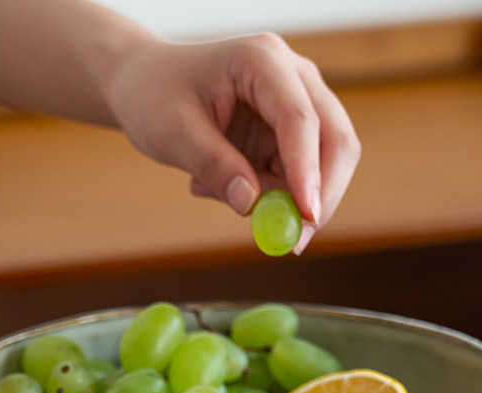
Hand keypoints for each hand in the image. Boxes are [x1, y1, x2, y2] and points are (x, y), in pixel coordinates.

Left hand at [104, 32, 360, 253]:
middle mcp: (292, 77)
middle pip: (335, 140)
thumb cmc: (155, 96)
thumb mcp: (173, 133)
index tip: (306, 216)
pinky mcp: (291, 134)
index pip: (300, 118)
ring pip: (324, 165)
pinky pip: (299, 177)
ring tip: (216, 190)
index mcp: (262, 60)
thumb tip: (251, 205)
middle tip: (294, 242)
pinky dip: (272, 196)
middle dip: (321, 195)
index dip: (308, 171)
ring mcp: (298, 104)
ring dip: (286, 198)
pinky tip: (224, 184)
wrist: (146, 84)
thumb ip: (214, 167)